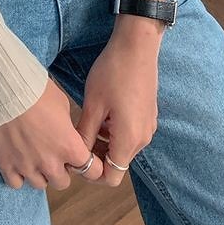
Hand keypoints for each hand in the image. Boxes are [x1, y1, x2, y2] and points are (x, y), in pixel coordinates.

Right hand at [0, 75, 103, 190]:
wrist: (4, 89)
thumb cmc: (36, 91)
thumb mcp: (62, 104)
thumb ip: (67, 126)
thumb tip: (64, 133)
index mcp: (69, 146)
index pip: (92, 171)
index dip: (89, 165)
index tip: (80, 159)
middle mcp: (51, 163)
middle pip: (63, 182)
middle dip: (60, 169)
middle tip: (52, 154)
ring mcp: (27, 167)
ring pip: (40, 184)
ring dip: (39, 173)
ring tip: (32, 156)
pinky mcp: (6, 166)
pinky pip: (16, 183)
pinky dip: (18, 175)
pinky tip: (16, 160)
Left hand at [74, 14, 164, 185]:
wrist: (137, 46)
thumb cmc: (113, 74)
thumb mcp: (93, 105)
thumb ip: (85, 136)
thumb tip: (76, 156)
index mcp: (129, 140)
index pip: (111, 178)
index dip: (91, 173)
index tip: (75, 156)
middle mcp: (143, 139)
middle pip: (117, 163)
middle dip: (96, 156)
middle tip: (76, 138)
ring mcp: (148, 127)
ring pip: (122, 148)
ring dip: (104, 142)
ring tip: (87, 121)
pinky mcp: (148, 115)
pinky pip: (129, 133)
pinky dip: (114, 131)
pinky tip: (101, 111)